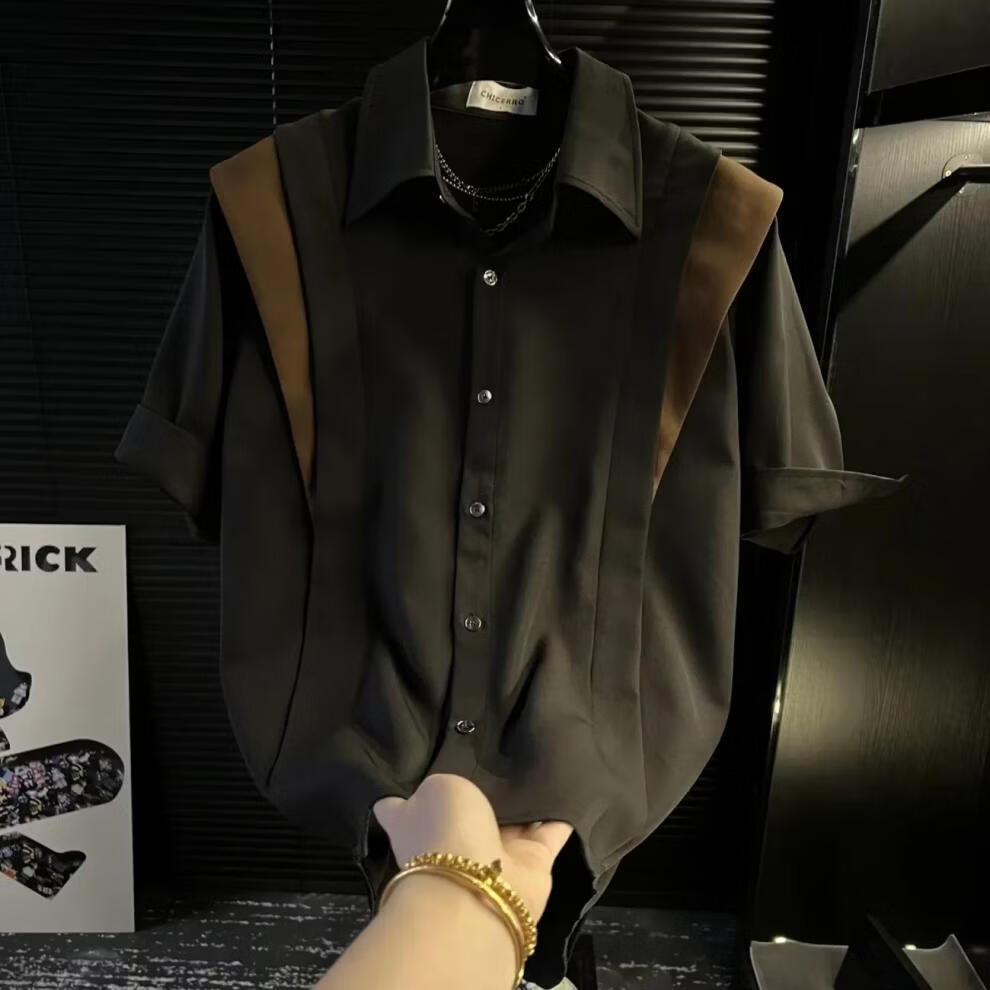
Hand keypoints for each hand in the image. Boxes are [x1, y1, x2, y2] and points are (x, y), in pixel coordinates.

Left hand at [373, 773, 573, 920]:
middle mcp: (454, 841)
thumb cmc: (444, 829)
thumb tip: (452, 789)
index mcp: (415, 825)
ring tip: (538, 756)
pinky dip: (563, 813)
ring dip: (526, 796)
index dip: (408, 784)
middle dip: (481, 783)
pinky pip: (551, 831)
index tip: (424, 758)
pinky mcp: (533, 864)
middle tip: (497, 746)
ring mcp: (495, 854)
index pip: (400, 806)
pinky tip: (570, 783)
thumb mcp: (434, 788)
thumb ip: (445, 784)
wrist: (479, 887)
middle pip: (467, 809)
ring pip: (512, 819)